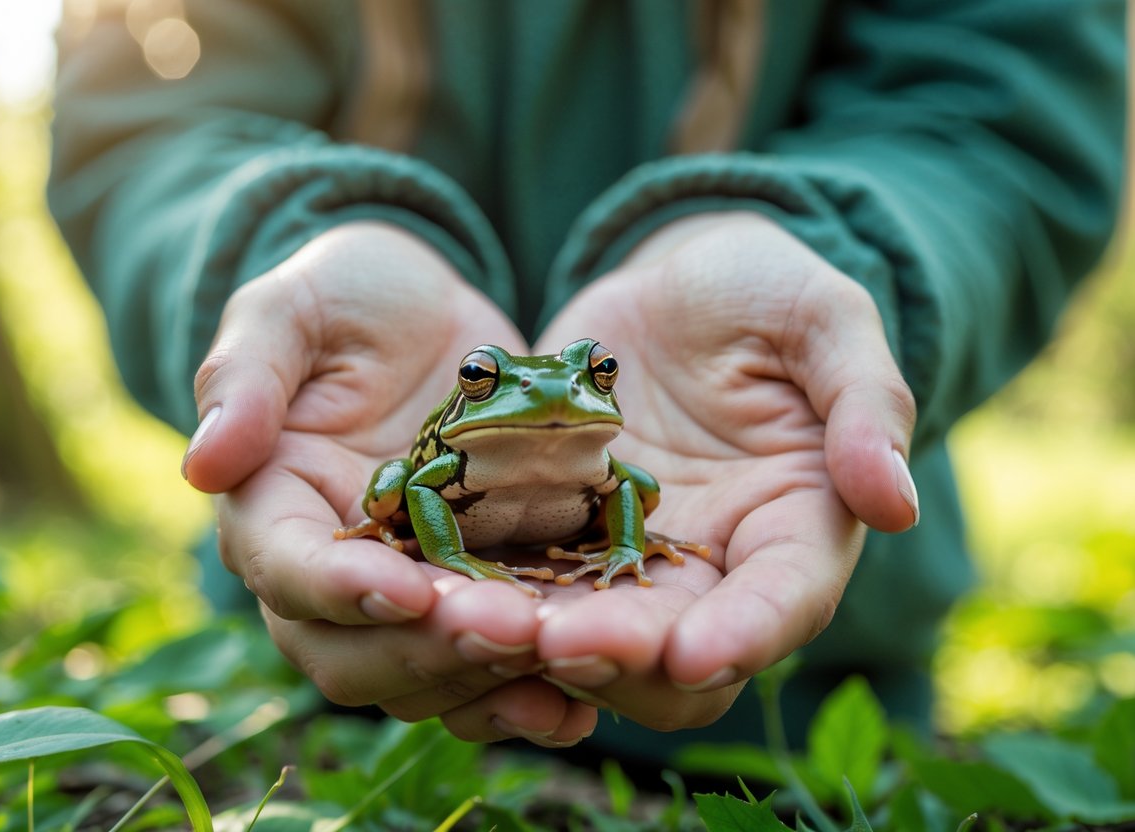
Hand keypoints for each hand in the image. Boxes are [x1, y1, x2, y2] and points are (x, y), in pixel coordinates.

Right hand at [183, 222, 595, 744]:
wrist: (437, 316)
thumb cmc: (352, 297)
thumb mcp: (297, 308)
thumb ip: (248, 371)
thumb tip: (203, 463)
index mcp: (275, 509)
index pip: (289, 570)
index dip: (339, 589)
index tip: (404, 588)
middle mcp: (335, 573)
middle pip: (354, 653)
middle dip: (429, 649)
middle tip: (508, 629)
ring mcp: (411, 593)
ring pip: (425, 679)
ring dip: (487, 683)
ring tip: (561, 664)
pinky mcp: (479, 595)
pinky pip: (492, 669)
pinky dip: (532, 690)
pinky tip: (585, 696)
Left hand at [527, 211, 917, 729]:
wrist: (671, 281)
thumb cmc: (761, 290)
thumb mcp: (823, 320)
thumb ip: (866, 402)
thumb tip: (896, 505)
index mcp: (796, 526)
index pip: (783, 601)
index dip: (744, 634)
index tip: (694, 654)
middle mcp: (715, 566)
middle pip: (678, 650)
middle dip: (622, 658)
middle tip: (559, 646)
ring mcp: (632, 560)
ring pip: (593, 636)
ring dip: (540, 645)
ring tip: (479, 628)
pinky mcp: (560, 536)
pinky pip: (527, 586)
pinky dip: (490, 602)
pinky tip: (440, 597)